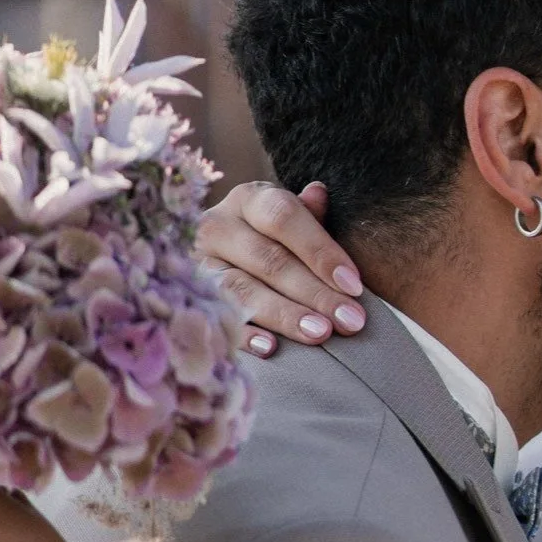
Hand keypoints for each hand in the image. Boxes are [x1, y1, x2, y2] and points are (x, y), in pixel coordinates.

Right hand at [197, 181, 366, 356]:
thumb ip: (308, 215)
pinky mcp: (188, 297)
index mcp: (249, 199)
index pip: (284, 218)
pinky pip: (217, 317)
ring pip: (243, 290)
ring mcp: (198, 263)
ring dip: (284, 314)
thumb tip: (319, 193)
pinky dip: (244, 334)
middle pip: (269, 260)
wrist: (220, 251)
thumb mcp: (289, 219)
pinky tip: (271, 348)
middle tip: (349, 321)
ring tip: (320, 334)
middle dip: (314, 292)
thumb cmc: (269, 237)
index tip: (353, 284)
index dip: (320, 251)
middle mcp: (218, 226)